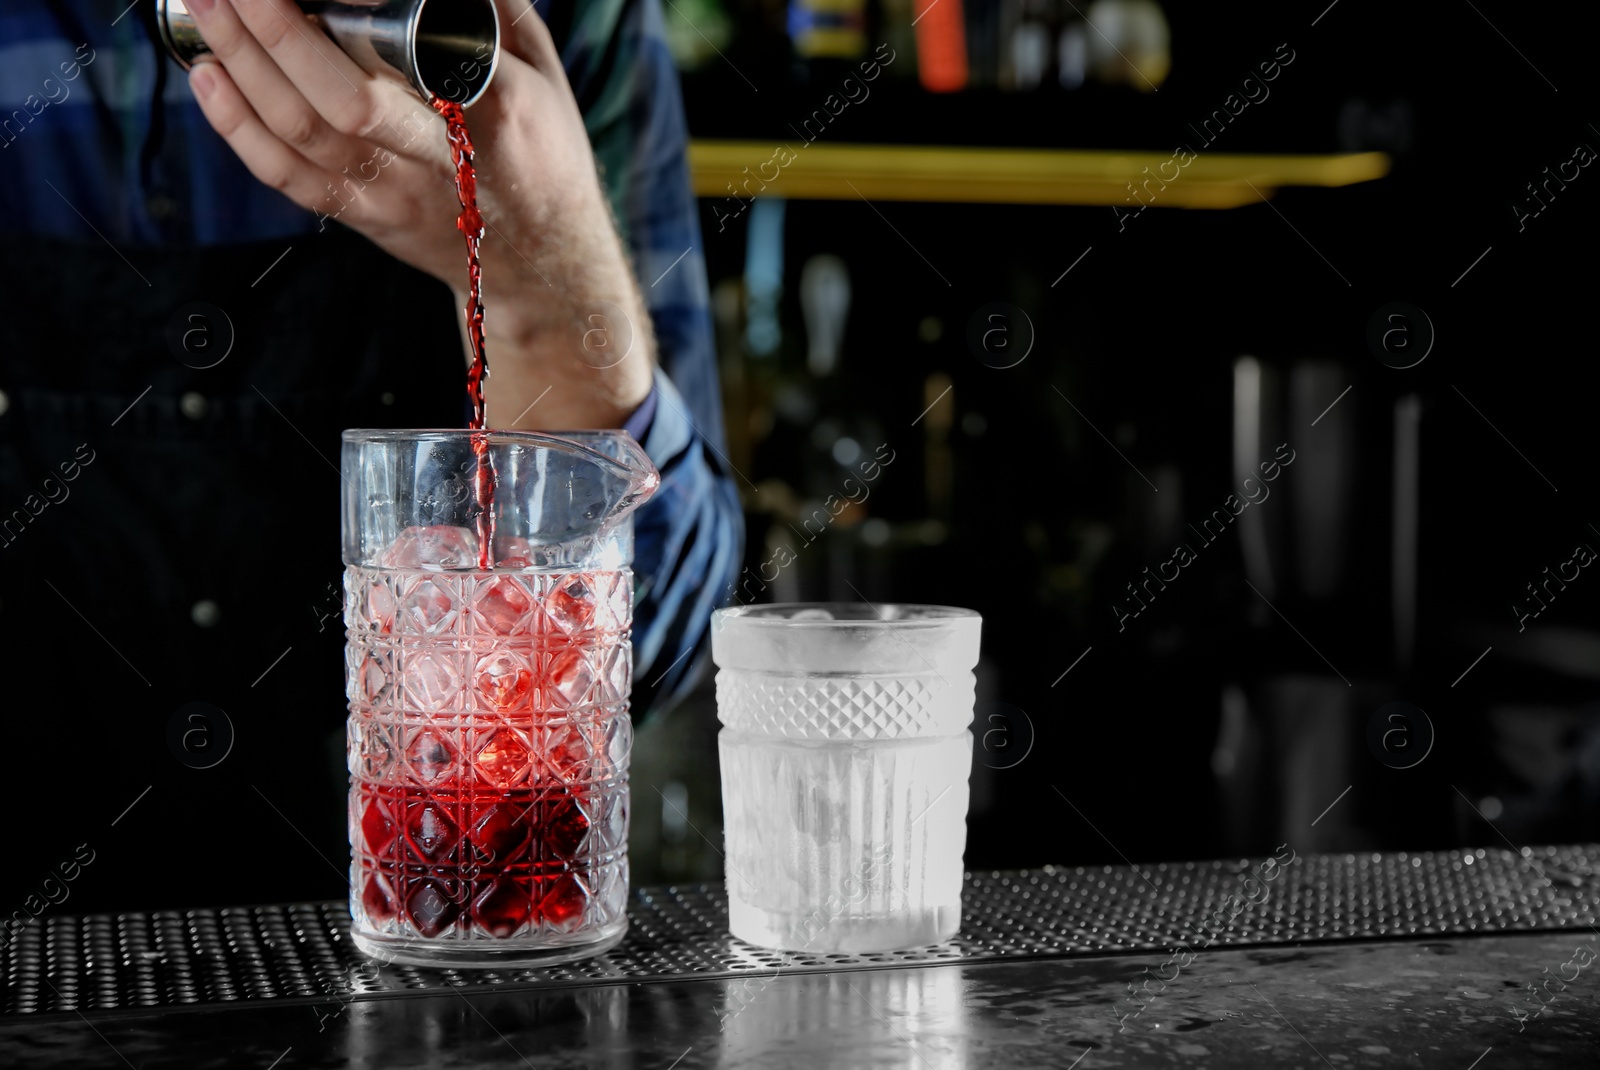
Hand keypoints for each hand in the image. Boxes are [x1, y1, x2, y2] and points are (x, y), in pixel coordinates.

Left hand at [185, 0, 654, 428]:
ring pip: (304, 134)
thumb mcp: (544, 75)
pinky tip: (208, 77)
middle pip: (344, 102)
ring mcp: (396, 193)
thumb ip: (494, 9)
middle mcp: (440, 159)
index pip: (418, 52)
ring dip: (242, 65)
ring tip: (205, 7)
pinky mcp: (365, 217)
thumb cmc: (544, 157)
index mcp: (496, 111)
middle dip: (276, 33)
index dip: (355, 13)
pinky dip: (237, 127)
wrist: (542, 265)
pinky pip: (289, 177)